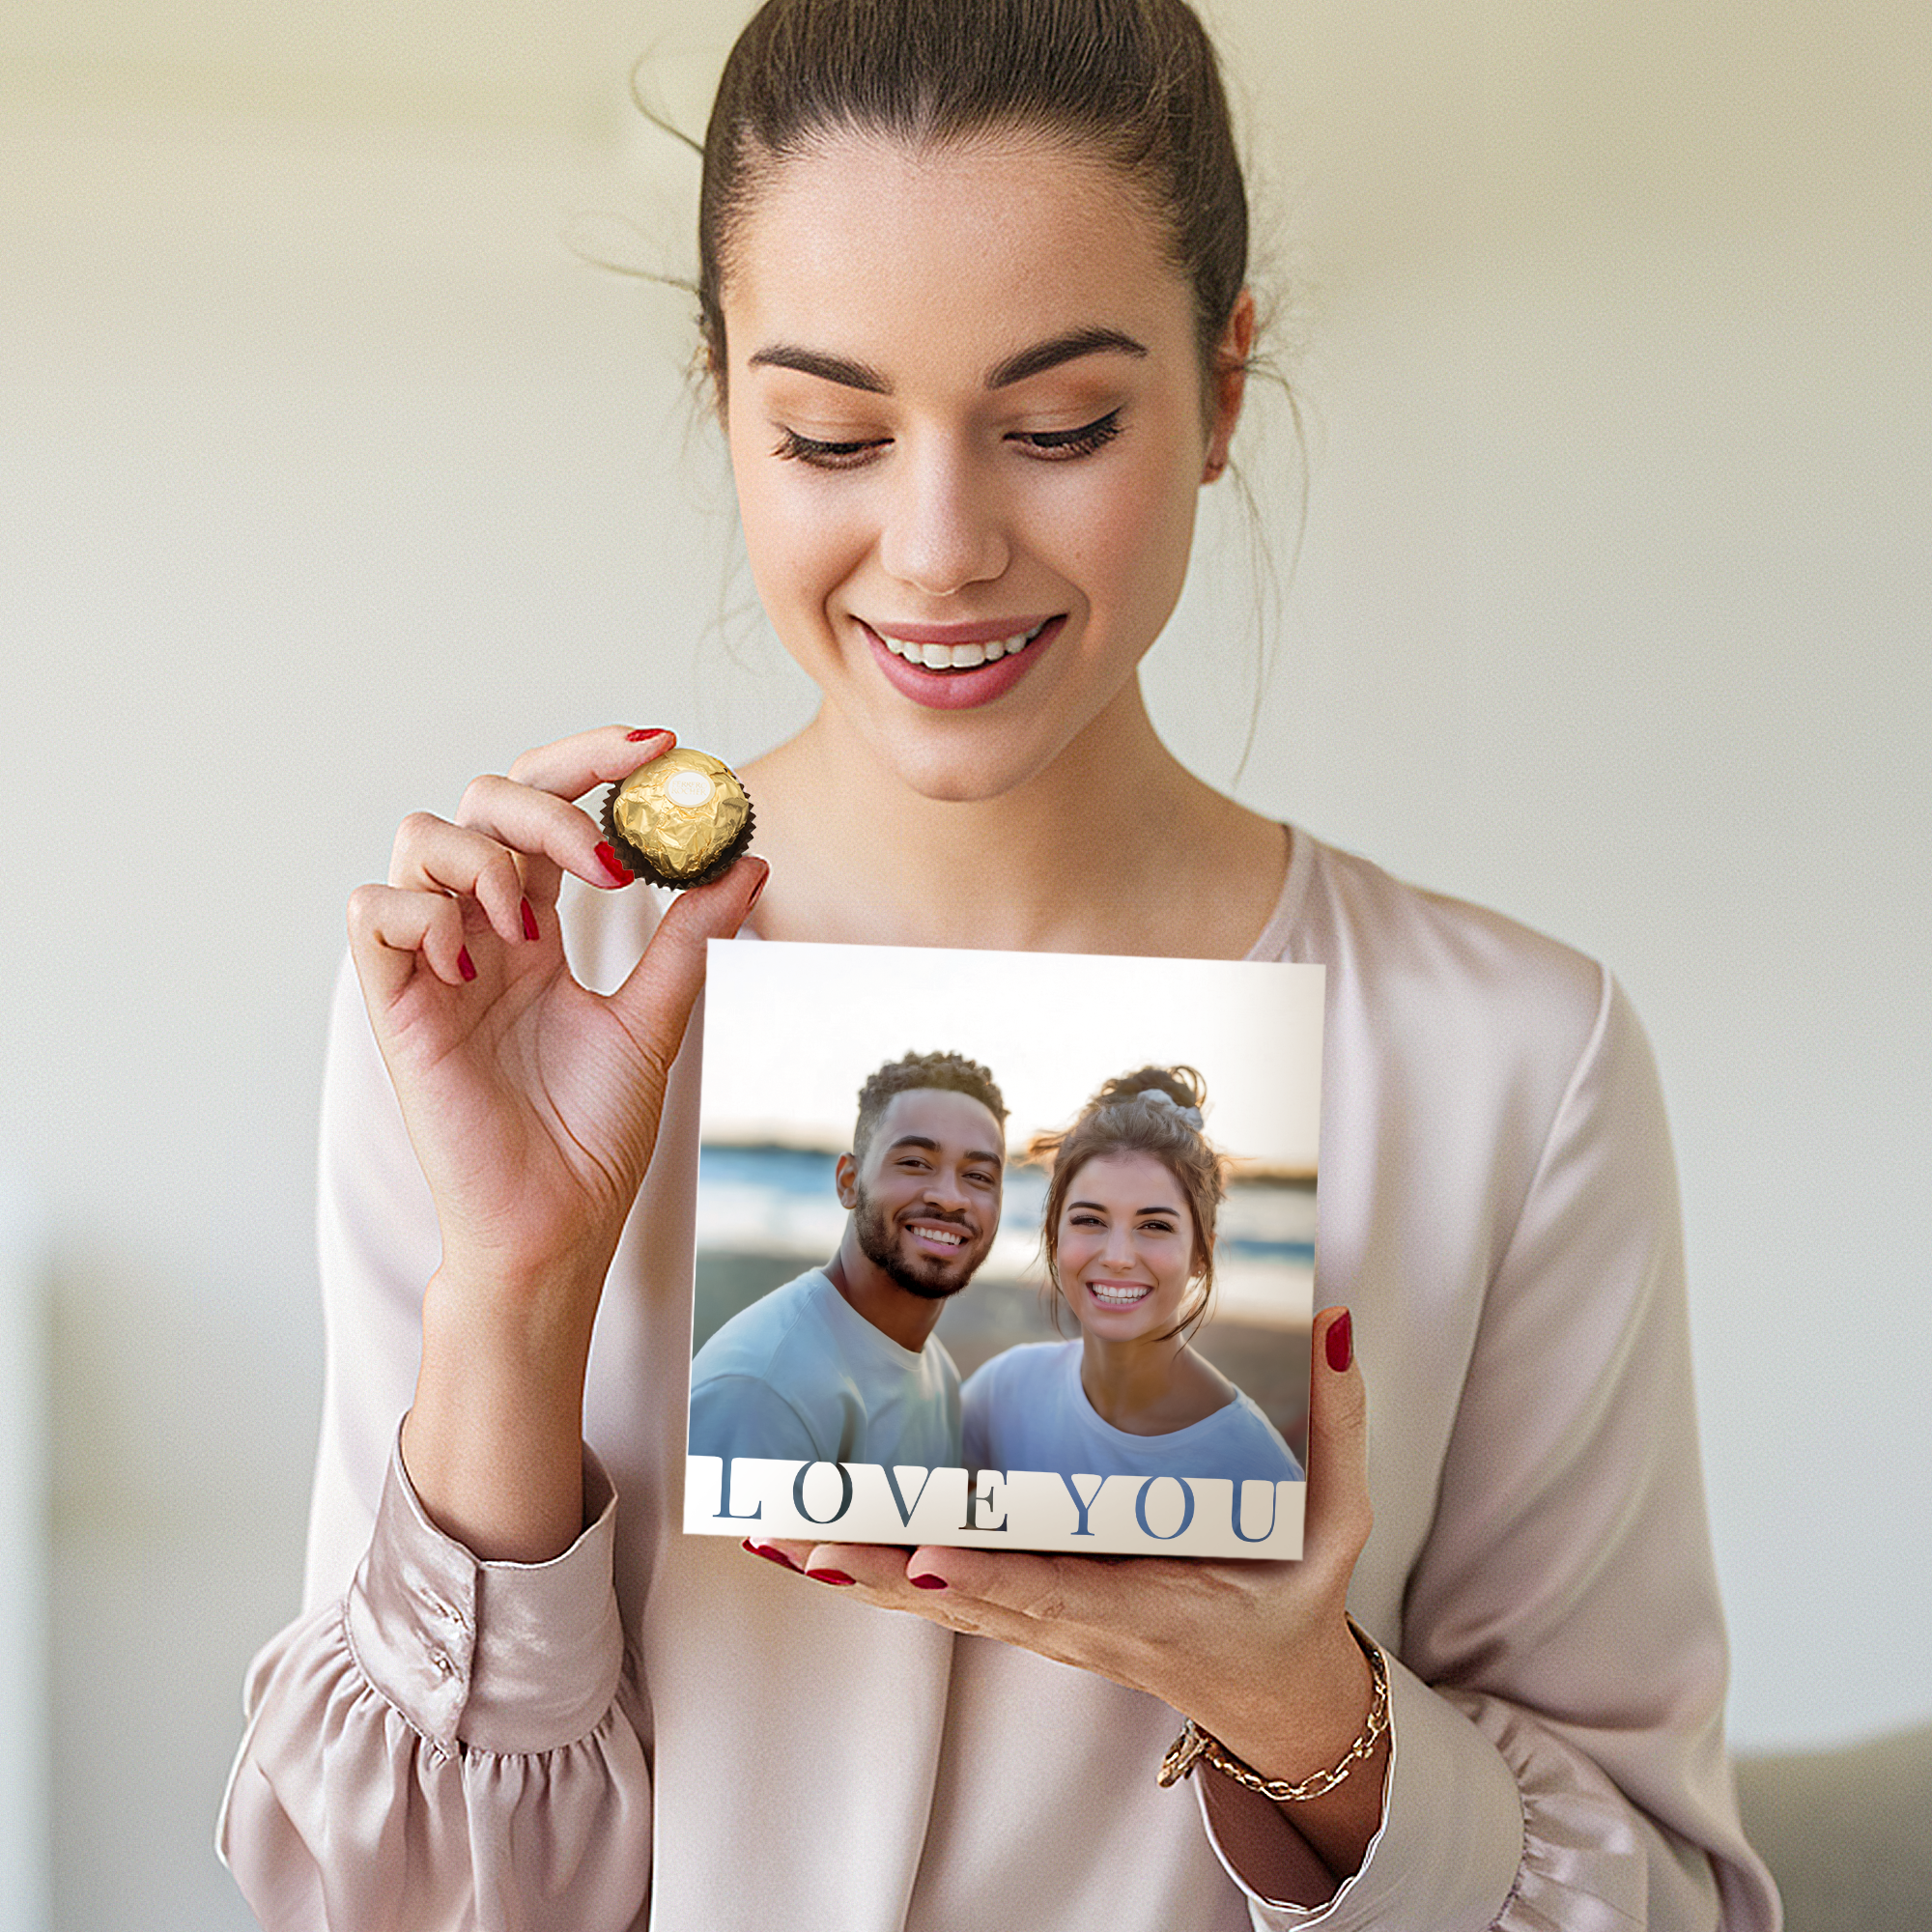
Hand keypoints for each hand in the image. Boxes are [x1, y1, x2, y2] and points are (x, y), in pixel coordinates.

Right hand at [349, 725, 765, 1559]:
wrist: (557, 1224)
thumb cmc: (594, 1135)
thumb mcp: (658, 1019)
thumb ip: (691, 937)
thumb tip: (748, 859)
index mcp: (536, 925)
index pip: (547, 809)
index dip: (590, 763)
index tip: (662, 744)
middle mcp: (479, 929)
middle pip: (483, 799)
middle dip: (549, 802)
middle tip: (611, 858)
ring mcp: (432, 962)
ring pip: (419, 835)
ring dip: (487, 858)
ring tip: (535, 928)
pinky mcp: (394, 1005)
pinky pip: (373, 911)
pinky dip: (424, 914)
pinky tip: (480, 964)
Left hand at [755, 1307, 1379, 1887]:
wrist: (1275, 1698)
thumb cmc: (1298, 1602)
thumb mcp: (1338, 1525)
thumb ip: (1338, 1427)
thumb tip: (1338, 1325)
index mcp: (1152, 1607)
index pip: (1060, 1589)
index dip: (990, 1575)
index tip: (923, 1559)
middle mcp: (1083, 1627)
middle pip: (970, 1600)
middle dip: (879, 1574)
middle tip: (799, 1545)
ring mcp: (1050, 1630)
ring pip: (942, 1605)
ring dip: (858, 1577)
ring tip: (778, 1544)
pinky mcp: (1033, 1620)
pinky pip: (947, 1602)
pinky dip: (878, 1581)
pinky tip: (817, 1557)